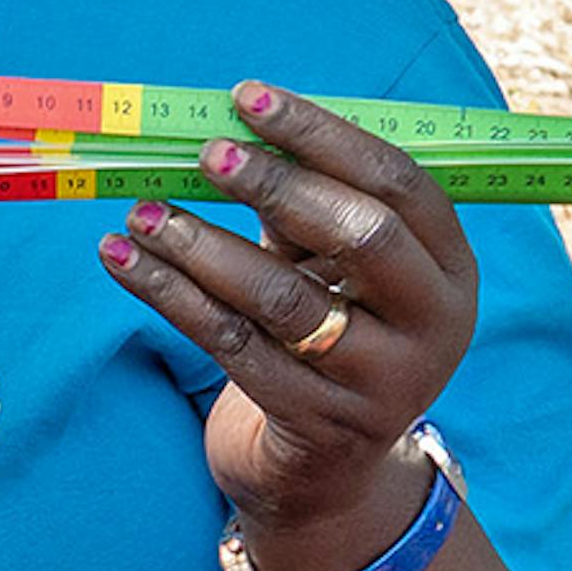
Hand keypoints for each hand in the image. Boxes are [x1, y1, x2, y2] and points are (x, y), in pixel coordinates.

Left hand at [102, 80, 476, 570]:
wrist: (322, 472)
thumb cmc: (323, 337)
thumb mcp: (331, 269)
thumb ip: (302, 206)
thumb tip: (226, 125)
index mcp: (450, 266)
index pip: (398, 181)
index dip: (322, 134)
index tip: (248, 98)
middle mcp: (435, 323)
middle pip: (361, 234)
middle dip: (276, 185)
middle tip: (204, 154)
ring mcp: (383, 381)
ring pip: (285, 298)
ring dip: (203, 247)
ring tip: (140, 213)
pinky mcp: (320, 425)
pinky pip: (234, 348)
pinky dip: (171, 298)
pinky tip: (121, 261)